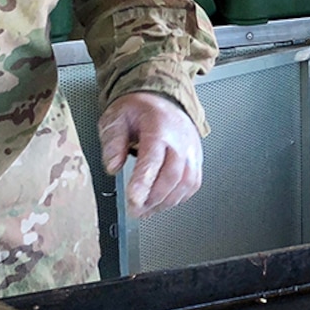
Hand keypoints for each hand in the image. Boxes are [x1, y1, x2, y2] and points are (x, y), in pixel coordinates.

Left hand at [98, 92, 202, 217]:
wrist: (162, 99)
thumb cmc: (140, 110)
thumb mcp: (117, 118)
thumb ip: (113, 142)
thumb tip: (113, 166)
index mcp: (159, 127)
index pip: (153, 158)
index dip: (143, 182)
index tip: (133, 199)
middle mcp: (180, 139)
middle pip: (172, 175)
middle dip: (152, 198)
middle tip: (135, 210)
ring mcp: (191, 150)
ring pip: (185, 183)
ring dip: (165, 201)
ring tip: (146, 210)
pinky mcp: (196, 159)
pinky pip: (193, 184)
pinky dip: (178, 198)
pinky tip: (163, 202)